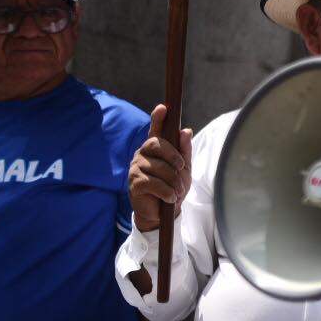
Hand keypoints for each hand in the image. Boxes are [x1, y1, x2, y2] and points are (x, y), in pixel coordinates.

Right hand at [128, 104, 192, 233]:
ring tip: (176, 191)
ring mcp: (136, 168)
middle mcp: (143, 155)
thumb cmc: (173, 187)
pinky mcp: (134, 183)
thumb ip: (184, 151)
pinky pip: (155, 183)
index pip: (155, 131)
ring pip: (159, 167)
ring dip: (174, 181)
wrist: (164, 213)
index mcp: (155, 150)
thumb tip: (185, 131)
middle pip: (157, 144)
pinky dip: (167, 192)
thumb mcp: (184, 170)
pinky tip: (169, 197)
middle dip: (173, 156)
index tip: (163, 108)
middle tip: (181, 168)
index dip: (158, 118)